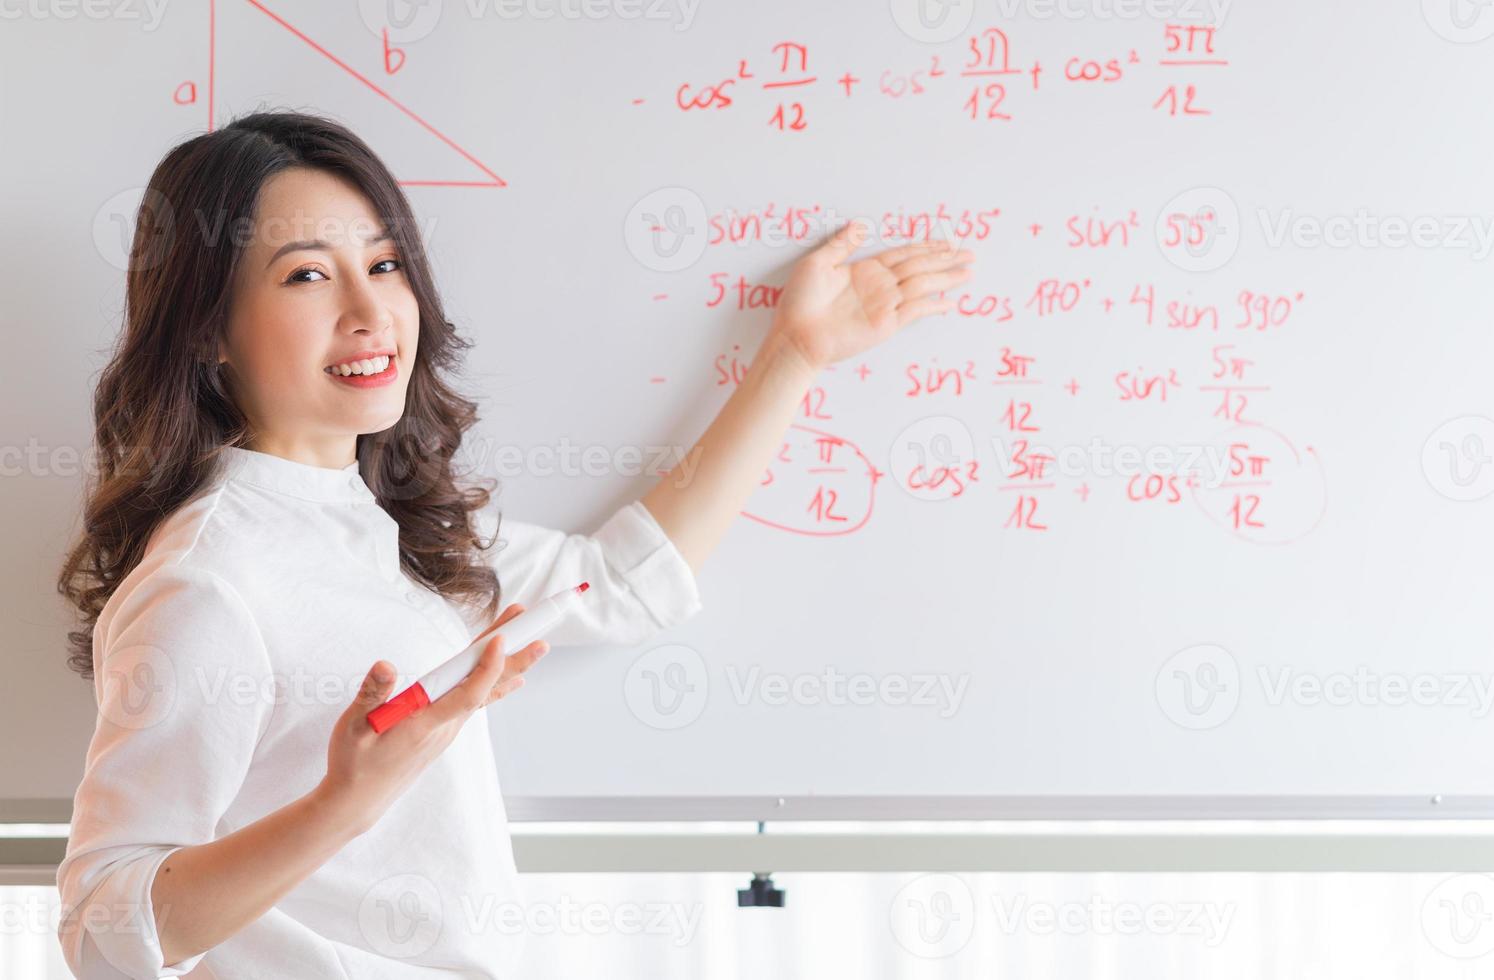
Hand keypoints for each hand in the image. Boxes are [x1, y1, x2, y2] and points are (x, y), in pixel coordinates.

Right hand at [315, 602, 546, 835]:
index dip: (487, 666)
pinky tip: (513, 679)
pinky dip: (493, 685)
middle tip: (540, 636)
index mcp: (425, 724)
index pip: (467, 693)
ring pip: (484, 693)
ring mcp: (447, 730)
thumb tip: (385, 665)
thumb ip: (372, 695)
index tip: (501, 639)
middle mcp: (444, 727)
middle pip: (487, 689)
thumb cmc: (354, 764)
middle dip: (514, 660)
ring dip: (507, 667)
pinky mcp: (443, 731)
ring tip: (532, 645)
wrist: (358, 801)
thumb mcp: (353, 727)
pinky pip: (475, 702)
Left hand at [768, 220, 975, 371]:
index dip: (925, 246)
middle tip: (969, 253)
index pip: (903, 254)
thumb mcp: (817, 263)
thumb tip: (859, 224)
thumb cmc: (800, 301)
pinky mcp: (885, 325)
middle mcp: (880, 286)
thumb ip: (842, 245)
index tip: (946, 241)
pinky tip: (950, 302)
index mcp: (865, 269)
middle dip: (944, 260)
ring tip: (968, 272)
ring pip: (922, 285)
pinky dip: (933, 306)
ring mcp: (884, 305)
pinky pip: (915, 311)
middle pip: (919, 267)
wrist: (795, 335)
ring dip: (946, 278)